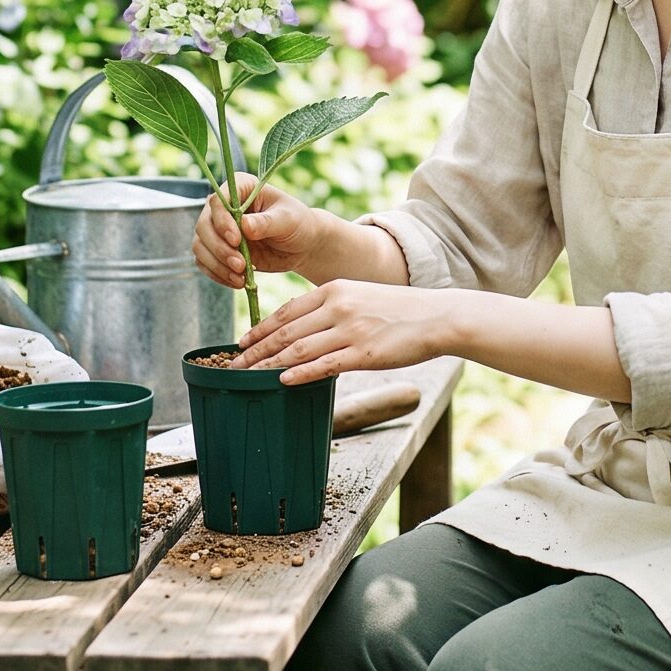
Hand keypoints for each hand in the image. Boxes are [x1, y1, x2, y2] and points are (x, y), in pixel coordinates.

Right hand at [194, 172, 316, 286]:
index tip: (236, 240)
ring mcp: (218, 228)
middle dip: (219, 249)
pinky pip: (204, 262)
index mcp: (241, 187)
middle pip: (204, 225)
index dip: (222, 221)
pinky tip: (236, 282)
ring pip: (200, 245)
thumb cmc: (297, 224)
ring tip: (240, 277)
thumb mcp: (288, 220)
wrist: (301, 245)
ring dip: (217, 264)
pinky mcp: (218, 249)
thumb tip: (244, 225)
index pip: (218, 200)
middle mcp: (224, 206)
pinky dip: (217, 274)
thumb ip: (266, 222)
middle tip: (240, 265)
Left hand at [231, 280, 455, 383]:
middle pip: (286, 331)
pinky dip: (300, 373)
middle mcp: (338, 306)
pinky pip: (324, 364)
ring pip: (299, 348)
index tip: (242, 343)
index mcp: (334, 290)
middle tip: (234, 365)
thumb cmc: (399, 310)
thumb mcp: (360, 297)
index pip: (287, 310)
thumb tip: (304, 328)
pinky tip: (283, 381)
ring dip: (270, 364)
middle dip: (256, 350)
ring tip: (249, 377)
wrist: (436, 316)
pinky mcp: (364, 352)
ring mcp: (350, 329)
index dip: (261, 329)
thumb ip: (332, 308)